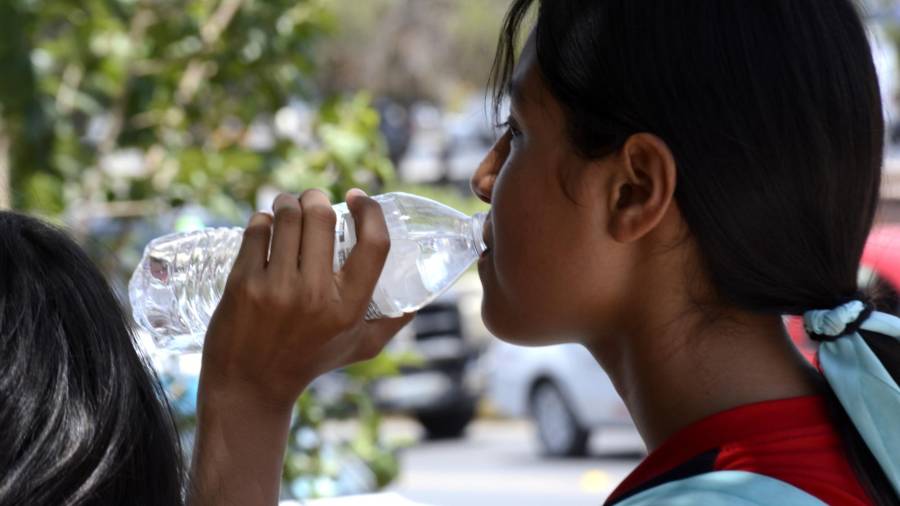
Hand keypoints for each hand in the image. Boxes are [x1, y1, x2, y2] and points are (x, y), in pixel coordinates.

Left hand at [188, 189, 412, 505]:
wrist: (250, 385)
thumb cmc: (309, 361)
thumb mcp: (359, 347)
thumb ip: (391, 323)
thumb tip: (418, 299)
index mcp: (350, 307)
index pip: (374, 243)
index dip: (370, 210)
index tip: (358, 198)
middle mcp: (316, 295)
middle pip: (322, 216)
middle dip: (316, 198)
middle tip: (313, 201)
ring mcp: (276, 288)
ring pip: (286, 216)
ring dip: (288, 202)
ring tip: (288, 206)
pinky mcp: (243, 283)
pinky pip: (256, 230)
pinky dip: (262, 219)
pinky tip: (266, 224)